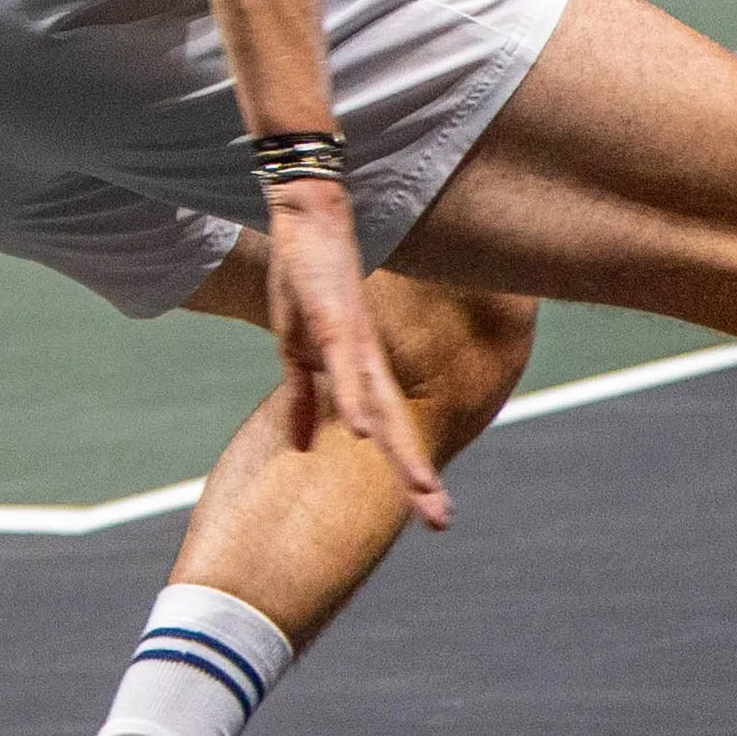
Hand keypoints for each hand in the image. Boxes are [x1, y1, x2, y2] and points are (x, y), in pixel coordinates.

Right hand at [263, 178, 447, 529]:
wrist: (310, 213)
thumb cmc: (305, 277)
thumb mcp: (295, 346)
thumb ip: (303, 394)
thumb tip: (300, 445)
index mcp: (359, 369)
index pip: (391, 430)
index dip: (410, 470)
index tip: (433, 513)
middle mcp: (367, 359)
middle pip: (397, 426)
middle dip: (417, 475)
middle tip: (441, 522)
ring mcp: (352, 340)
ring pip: (381, 402)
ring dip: (398, 446)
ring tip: (420, 487)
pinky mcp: (331, 318)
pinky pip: (345, 367)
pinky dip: (354, 398)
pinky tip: (362, 430)